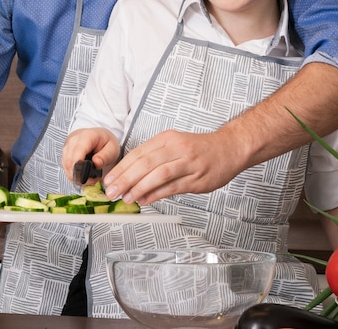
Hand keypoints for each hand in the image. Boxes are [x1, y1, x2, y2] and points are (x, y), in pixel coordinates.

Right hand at [62, 128, 120, 181]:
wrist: (100, 137)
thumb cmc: (106, 142)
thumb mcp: (112, 149)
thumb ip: (105, 156)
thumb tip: (96, 163)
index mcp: (87, 136)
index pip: (77, 151)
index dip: (79, 167)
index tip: (87, 178)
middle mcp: (74, 139)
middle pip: (69, 161)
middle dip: (79, 175)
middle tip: (92, 181)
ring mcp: (68, 146)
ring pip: (65, 165)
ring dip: (75, 175)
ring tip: (89, 178)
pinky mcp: (66, 152)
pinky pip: (65, 166)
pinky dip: (72, 173)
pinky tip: (82, 175)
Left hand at [103, 129, 239, 204]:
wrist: (229, 148)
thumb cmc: (199, 149)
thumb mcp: (174, 144)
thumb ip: (154, 158)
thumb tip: (130, 177)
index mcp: (167, 138)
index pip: (138, 153)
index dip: (121, 167)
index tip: (109, 179)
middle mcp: (176, 148)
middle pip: (145, 163)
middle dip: (125, 179)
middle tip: (111, 191)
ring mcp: (187, 163)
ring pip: (158, 175)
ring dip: (138, 188)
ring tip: (125, 198)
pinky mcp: (197, 179)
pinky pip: (172, 188)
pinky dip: (155, 195)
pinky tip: (144, 200)